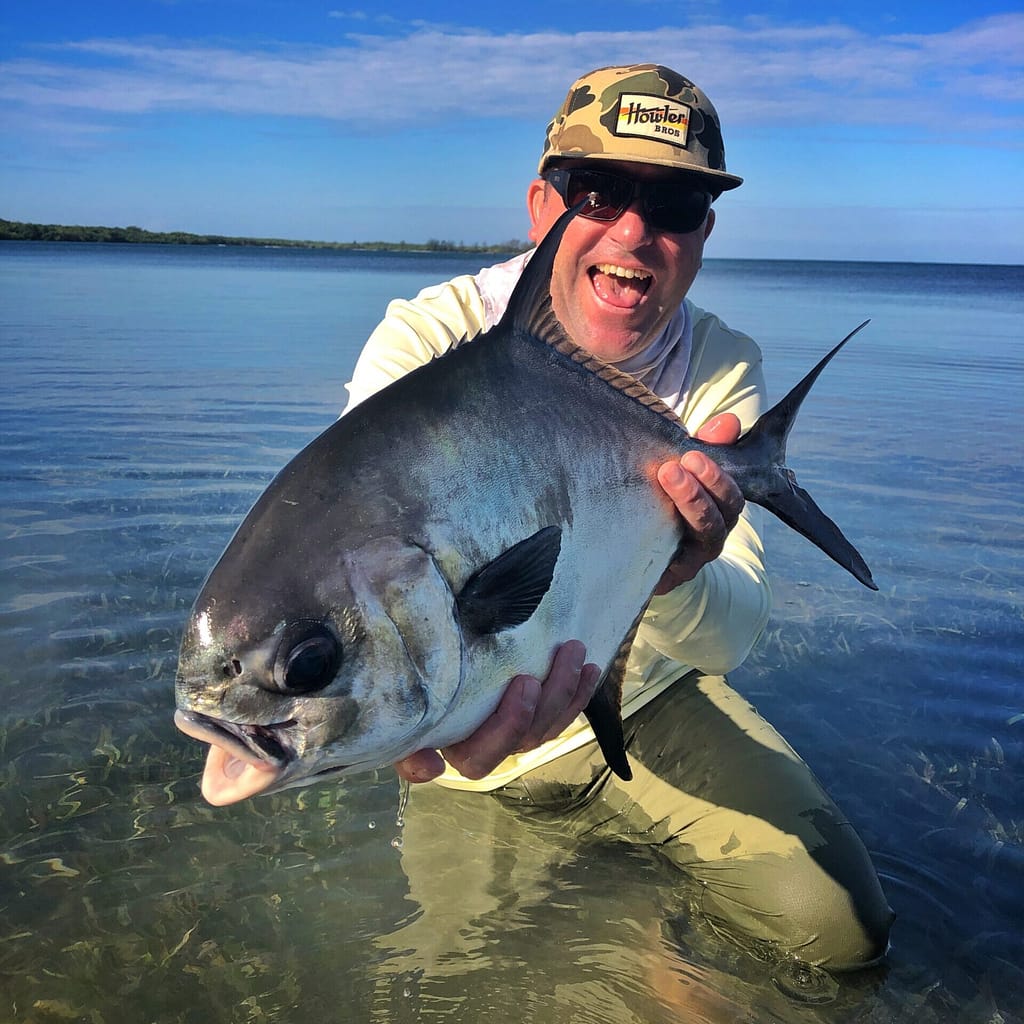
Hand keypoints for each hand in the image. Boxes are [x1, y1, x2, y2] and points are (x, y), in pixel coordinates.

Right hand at [393, 640, 601, 783]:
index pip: (482, 757)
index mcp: (449, 749)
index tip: (524, 682)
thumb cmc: (391, 683)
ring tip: (577, 651)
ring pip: (545, 727)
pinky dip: (576, 692)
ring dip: (568, 691)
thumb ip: (403, 742)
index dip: (509, 724)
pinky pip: (557, 714)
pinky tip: (590, 668)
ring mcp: (507, 730)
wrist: (400, 655)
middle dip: (551, 697)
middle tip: (564, 654)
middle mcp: (482, 747)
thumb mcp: (388, 711)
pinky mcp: (526, 713)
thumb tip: (429, 769)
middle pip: (524, 739)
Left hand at [653, 412, 744, 594]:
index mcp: (720, 512)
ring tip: (663, 481)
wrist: (639, 555)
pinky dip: (657, 547)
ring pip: (701, 539)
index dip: (717, 477)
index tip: (692, 455)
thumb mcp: (683, 471)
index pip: (731, 497)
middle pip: (719, 520)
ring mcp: (691, 561)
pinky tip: (640, 526)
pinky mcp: (668, 578)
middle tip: (670, 469)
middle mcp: (712, 538)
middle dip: (699, 493)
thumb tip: (729, 421)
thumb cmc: (666, 503)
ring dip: (686, 508)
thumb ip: (706, 446)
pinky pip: (668, 566)